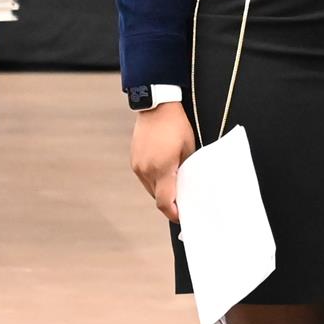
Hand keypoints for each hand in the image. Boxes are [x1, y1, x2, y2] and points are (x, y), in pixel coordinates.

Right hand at [130, 103, 197, 223]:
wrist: (157, 106)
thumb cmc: (177, 125)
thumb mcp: (189, 148)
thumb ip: (187, 170)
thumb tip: (188, 186)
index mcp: (162, 169)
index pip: (164, 202)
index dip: (173, 213)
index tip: (181, 217)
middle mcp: (146, 170)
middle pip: (157, 197)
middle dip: (169, 201)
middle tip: (182, 199)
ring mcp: (138, 165)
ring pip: (150, 188)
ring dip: (160, 190)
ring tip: (174, 183)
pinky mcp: (134, 159)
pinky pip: (144, 177)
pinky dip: (154, 179)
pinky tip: (164, 172)